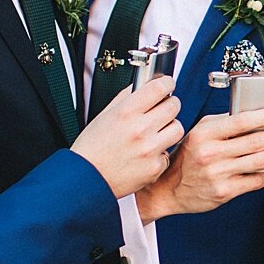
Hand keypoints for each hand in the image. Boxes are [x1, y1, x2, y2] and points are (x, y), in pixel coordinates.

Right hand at [70, 77, 184, 197]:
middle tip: (163, 108)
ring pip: (177, 128)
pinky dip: (161, 152)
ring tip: (158, 131)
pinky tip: (147, 153)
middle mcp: (140, 129)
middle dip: (170, 104)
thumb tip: (143, 85)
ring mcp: (149, 149)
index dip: (167, 83)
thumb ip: (125, 98)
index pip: (159, 88)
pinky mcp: (155, 167)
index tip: (168, 84)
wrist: (86, 180)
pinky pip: (169, 152)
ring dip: (170, 127)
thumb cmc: (91, 148)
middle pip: (173, 106)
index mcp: (126, 112)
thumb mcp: (104, 115)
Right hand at [137, 105, 263, 219]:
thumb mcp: (199, 133)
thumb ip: (222, 123)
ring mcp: (218, 174)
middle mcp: (211, 154)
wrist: (169, 189)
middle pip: (255, 142)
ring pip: (258, 162)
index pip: (241, 121)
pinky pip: (255, 182)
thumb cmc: (187, 158)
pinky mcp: (224, 192)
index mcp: (205, 134)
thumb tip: (251, 115)